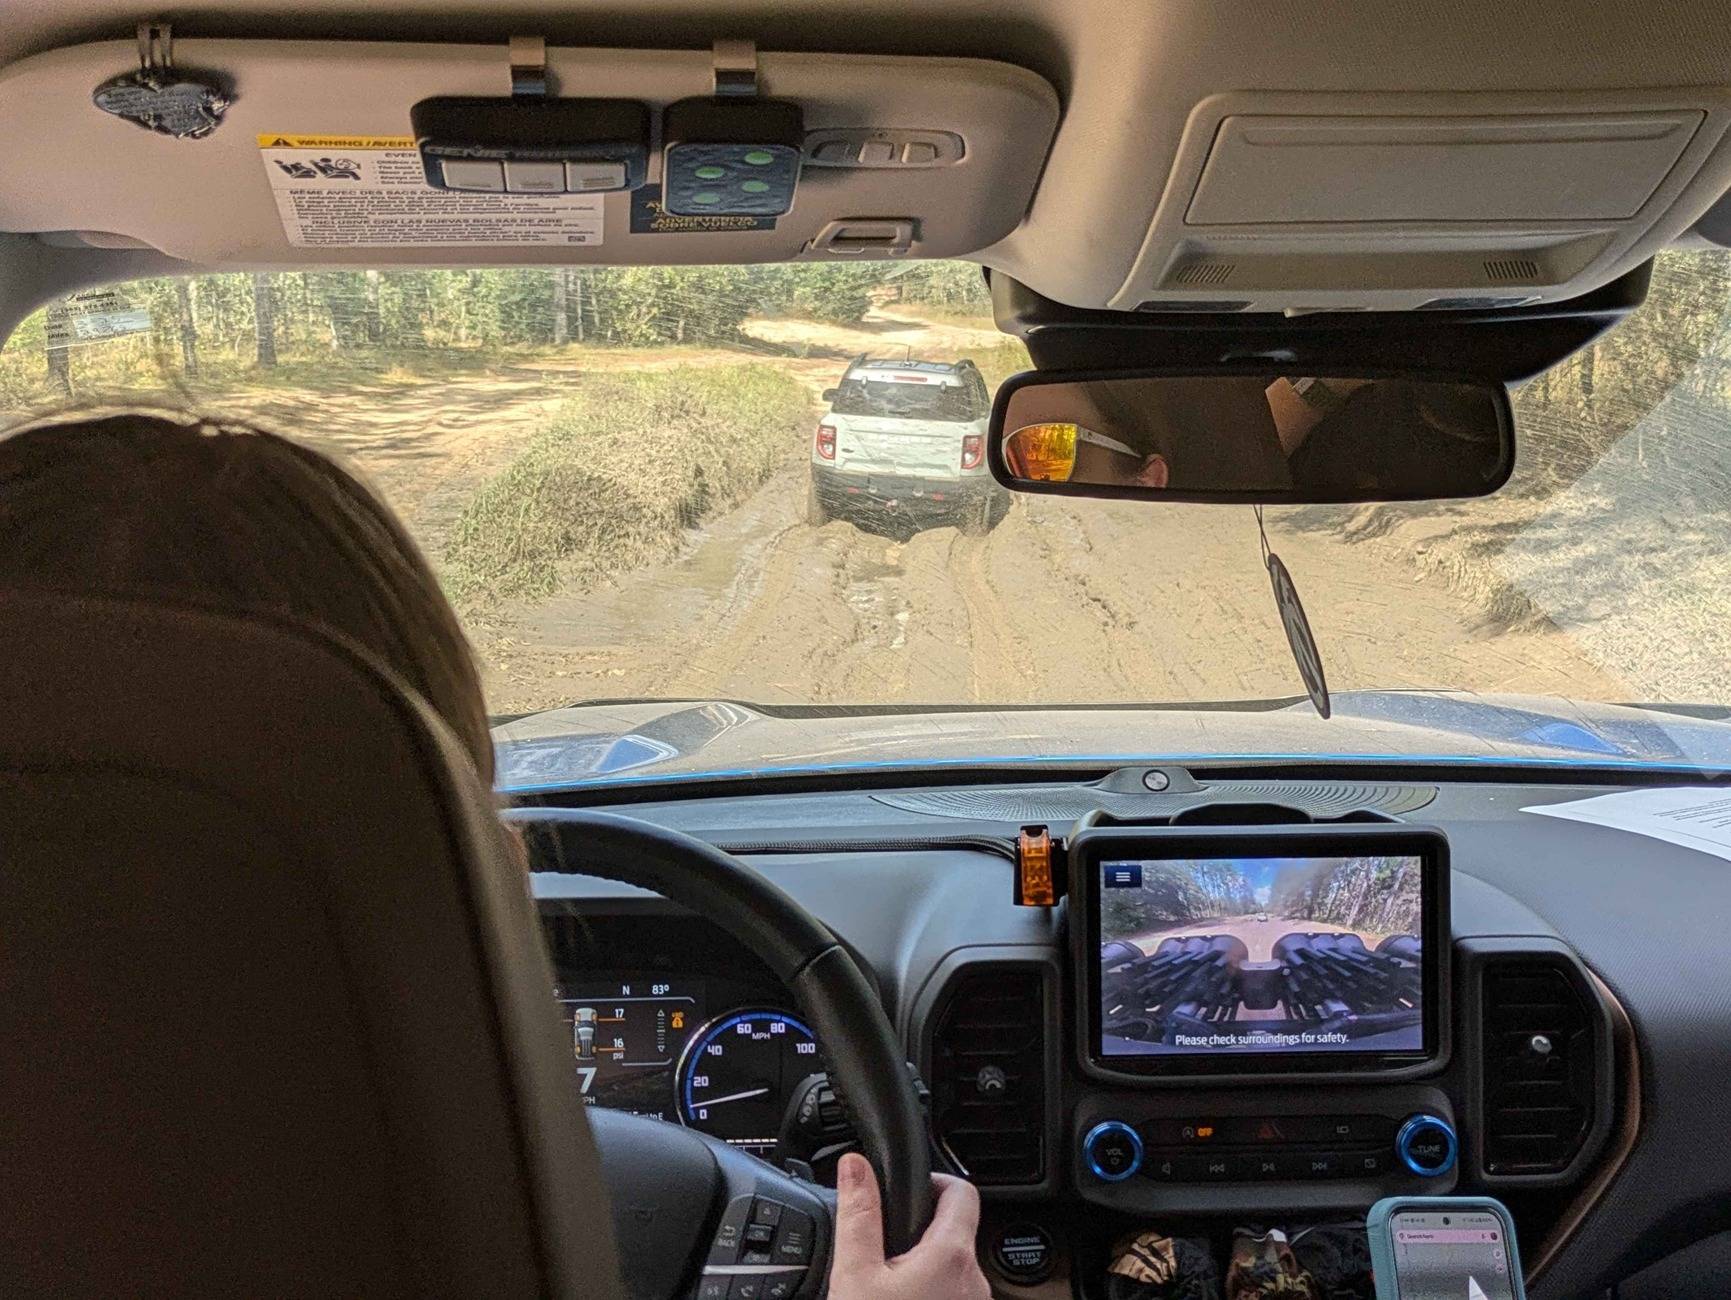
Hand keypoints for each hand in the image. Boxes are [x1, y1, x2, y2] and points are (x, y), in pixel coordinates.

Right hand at [828, 1152, 990, 1299]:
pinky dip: (929, 1291)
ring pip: (951, 1267)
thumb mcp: (856, 1275)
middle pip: (954, 1230)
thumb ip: (858, 1217)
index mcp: (952, 1256)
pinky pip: (951, 1293)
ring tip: (886, 1281)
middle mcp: (975, 1281)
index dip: (933, 1182)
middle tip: (883, 1248)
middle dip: (919, 1232)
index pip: (961, 1190)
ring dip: (923, 1266)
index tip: (907, 1192)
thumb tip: (855, 1165)